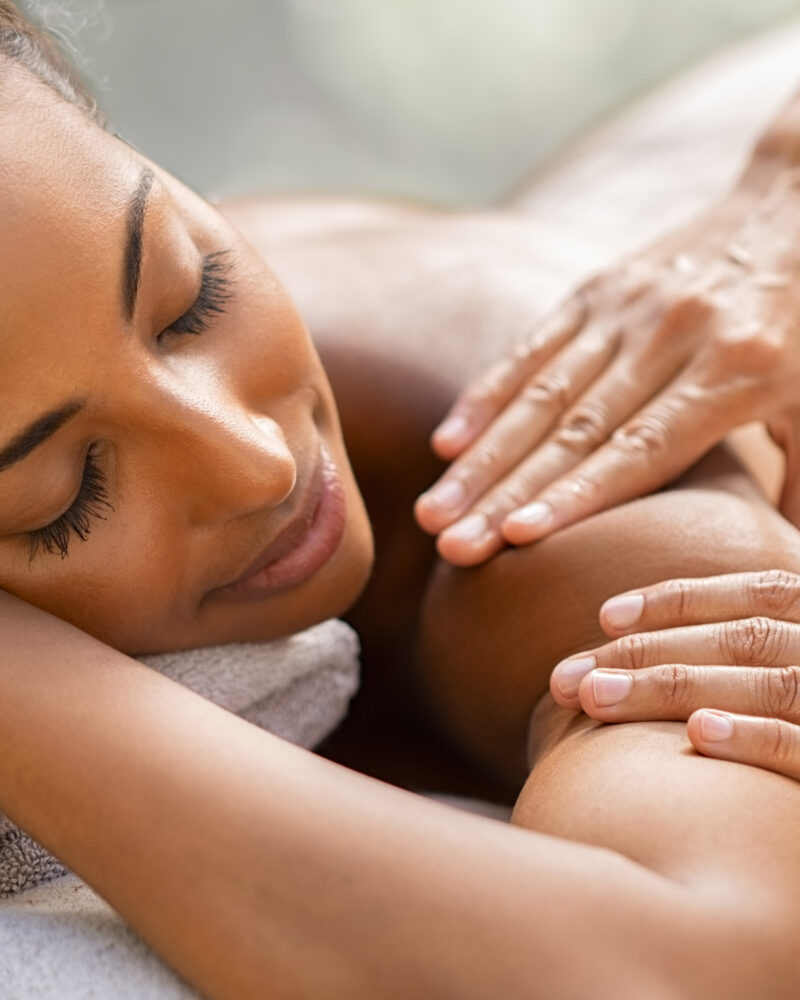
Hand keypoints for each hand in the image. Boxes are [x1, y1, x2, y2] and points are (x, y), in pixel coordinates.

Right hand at [415, 182, 799, 565]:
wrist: (797, 201)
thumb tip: (787, 579)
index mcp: (735, 370)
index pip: (640, 449)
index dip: (576, 496)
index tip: (516, 539)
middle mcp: (670, 337)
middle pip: (574, 430)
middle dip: (506, 494)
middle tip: (451, 547)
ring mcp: (627, 308)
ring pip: (540, 395)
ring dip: (482, 458)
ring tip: (434, 512)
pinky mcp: (599, 288)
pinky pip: (533, 347)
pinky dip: (488, 396)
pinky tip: (448, 442)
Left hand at [550, 569, 799, 779]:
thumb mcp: (793, 676)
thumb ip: (755, 659)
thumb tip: (652, 659)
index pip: (760, 593)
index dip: (681, 598)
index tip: (606, 615)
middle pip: (746, 638)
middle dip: (649, 650)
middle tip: (566, 674)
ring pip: (771, 683)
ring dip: (676, 686)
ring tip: (596, 699)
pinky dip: (757, 737)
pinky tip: (698, 737)